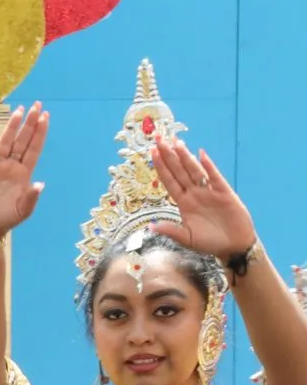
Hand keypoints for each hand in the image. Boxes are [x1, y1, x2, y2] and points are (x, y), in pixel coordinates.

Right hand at [0, 104, 46, 242]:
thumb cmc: (5, 219)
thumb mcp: (22, 211)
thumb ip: (31, 198)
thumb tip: (40, 184)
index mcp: (23, 173)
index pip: (33, 149)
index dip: (40, 133)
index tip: (45, 116)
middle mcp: (11, 167)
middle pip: (21, 141)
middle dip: (29, 124)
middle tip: (36, 106)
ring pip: (5, 144)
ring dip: (11, 128)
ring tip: (18, 111)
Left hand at [151, 141, 257, 258]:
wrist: (233, 246)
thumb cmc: (209, 242)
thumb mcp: (186, 238)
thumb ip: (171, 231)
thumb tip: (151, 226)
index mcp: (183, 202)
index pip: (169, 181)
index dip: (161, 167)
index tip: (152, 152)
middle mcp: (194, 193)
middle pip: (179, 171)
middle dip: (169, 155)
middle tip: (159, 138)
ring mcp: (209, 191)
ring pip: (194, 171)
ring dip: (185, 157)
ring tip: (176, 142)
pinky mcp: (224, 193)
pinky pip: (215, 177)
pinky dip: (209, 166)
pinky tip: (201, 155)